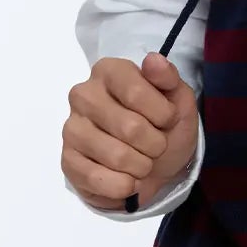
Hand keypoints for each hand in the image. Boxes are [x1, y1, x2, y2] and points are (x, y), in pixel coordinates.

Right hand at [61, 52, 198, 209]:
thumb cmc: (165, 126)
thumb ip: (169, 78)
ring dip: (142, 167)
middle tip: (156, 145)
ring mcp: (72, 129)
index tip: (168, 119)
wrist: (157, 165)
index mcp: (109, 71)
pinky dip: (124, 186)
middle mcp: (83, 95)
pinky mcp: (68, 161)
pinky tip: (127, 179)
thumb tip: (153, 60)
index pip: (136, 92)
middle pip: (130, 128)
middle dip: (155, 144)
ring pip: (116, 157)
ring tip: (142, 162)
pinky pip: (98, 180)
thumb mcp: (179, 100)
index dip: (163, 114)